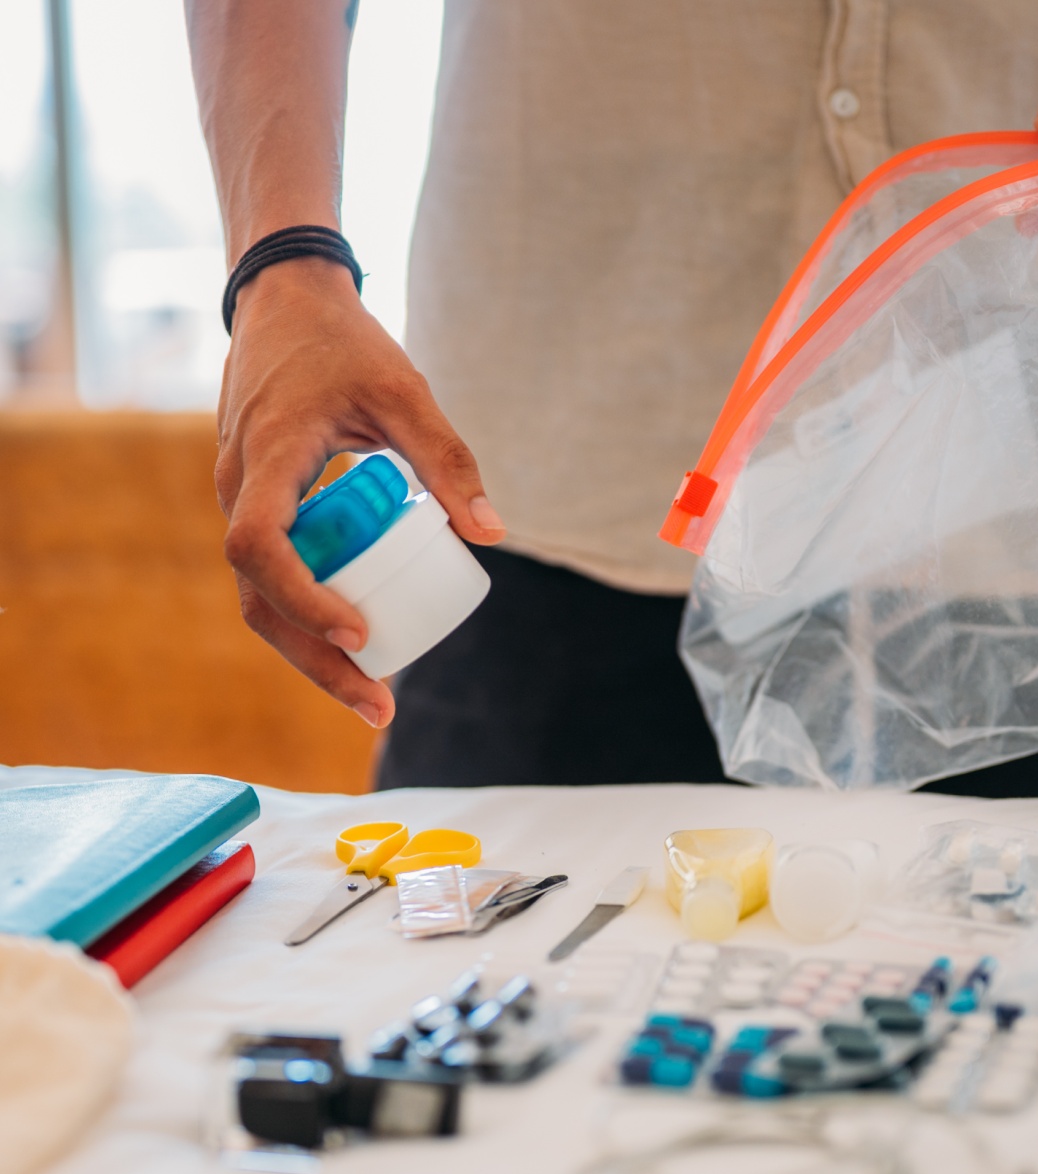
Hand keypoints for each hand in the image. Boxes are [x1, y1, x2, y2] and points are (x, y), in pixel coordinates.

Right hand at [216, 257, 505, 727]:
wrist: (284, 301)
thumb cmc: (342, 342)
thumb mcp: (403, 391)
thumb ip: (447, 458)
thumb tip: (493, 534)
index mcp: (265, 457)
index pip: (258, 545)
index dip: (303, 597)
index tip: (358, 632)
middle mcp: (239, 488)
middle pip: (258, 599)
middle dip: (315, 660)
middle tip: (378, 704)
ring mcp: (241, 499)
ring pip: (261, 599)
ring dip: (311, 652)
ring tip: (373, 695)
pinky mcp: (257, 505)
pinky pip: (273, 577)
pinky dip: (309, 617)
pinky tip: (358, 647)